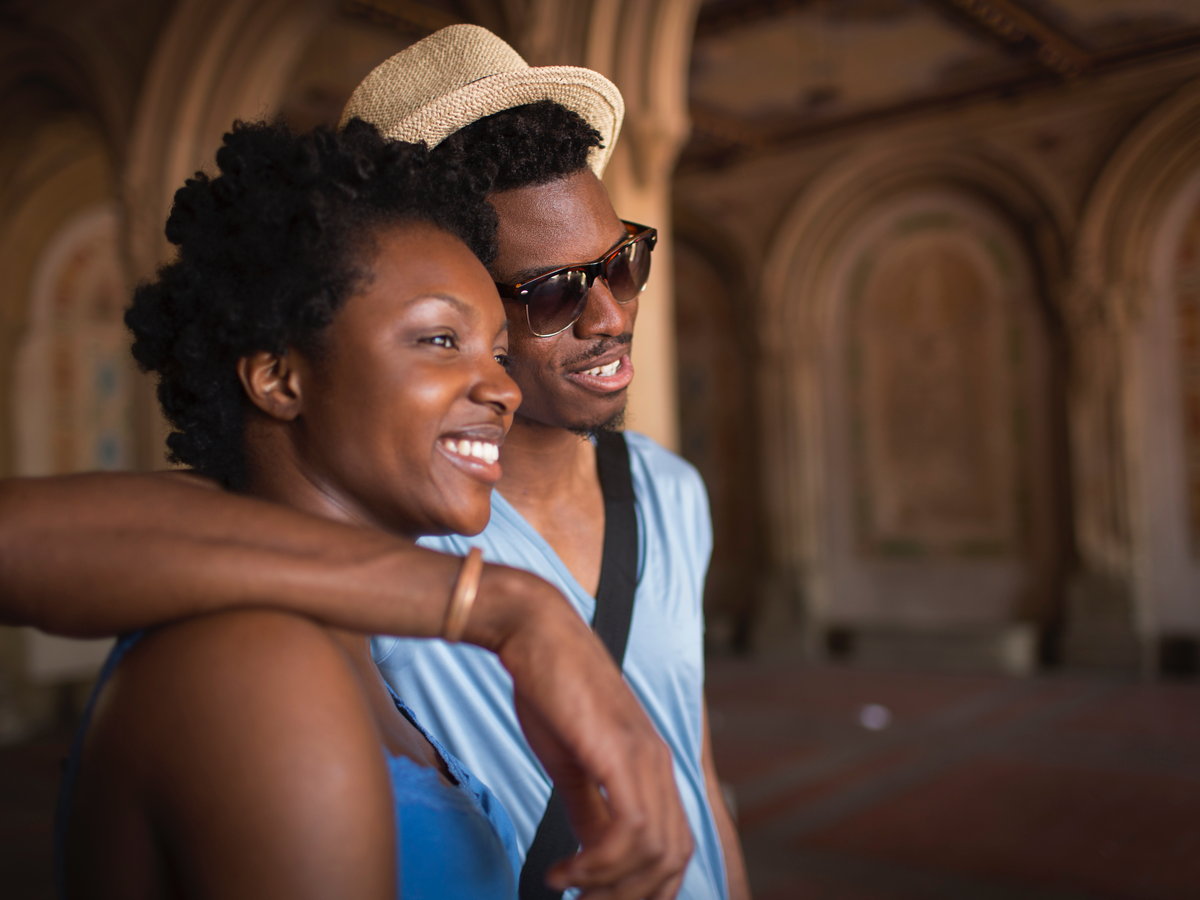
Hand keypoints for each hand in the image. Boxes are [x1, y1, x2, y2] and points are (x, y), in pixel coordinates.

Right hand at [479, 573, 691, 899]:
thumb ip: (589, 809)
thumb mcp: (572, 763)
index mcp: (652, 765)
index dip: (646, 889)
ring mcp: (642, 756)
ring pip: (656, 851)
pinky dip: (600, 863)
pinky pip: (632, 829)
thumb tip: (595, 855)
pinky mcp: (618, 750)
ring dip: (612, 886)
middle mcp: (658, 763)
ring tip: (568, 887)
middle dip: (630, 896)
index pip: (674, 847)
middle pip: (672, 859)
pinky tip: (566, 869)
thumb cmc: (549, 690)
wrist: (534, 632)